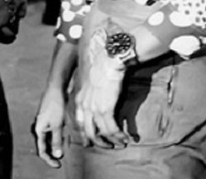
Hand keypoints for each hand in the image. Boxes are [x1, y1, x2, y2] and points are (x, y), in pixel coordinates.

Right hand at [33, 86, 66, 167]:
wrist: (56, 88)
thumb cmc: (55, 105)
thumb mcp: (57, 125)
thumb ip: (56, 141)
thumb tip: (57, 155)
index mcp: (38, 130)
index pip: (42, 150)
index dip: (49, 159)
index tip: (57, 165)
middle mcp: (39, 127)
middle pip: (44, 145)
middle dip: (52, 152)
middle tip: (60, 159)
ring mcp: (44, 122)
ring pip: (49, 139)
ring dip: (56, 144)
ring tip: (64, 145)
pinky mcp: (49, 118)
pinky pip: (52, 131)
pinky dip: (58, 136)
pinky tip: (64, 135)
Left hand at [74, 33, 128, 147]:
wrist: (108, 60)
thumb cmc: (102, 66)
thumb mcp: (91, 81)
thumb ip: (91, 91)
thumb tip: (98, 97)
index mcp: (80, 98)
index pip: (79, 121)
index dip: (84, 133)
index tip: (89, 141)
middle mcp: (84, 105)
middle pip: (88, 131)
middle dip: (98, 142)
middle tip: (107, 146)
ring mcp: (94, 108)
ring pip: (101, 133)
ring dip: (112, 141)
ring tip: (120, 143)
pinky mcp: (105, 109)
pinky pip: (111, 128)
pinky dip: (119, 136)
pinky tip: (126, 138)